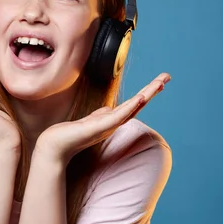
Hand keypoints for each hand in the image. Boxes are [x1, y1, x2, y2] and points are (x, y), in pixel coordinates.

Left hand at [34, 73, 170, 163]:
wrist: (56, 146)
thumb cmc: (72, 134)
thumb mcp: (90, 120)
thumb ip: (101, 114)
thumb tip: (109, 108)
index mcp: (112, 120)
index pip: (134, 104)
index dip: (147, 92)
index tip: (160, 81)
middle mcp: (113, 123)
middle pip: (138, 104)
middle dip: (152, 90)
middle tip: (167, 76)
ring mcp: (108, 125)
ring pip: (132, 108)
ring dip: (146, 95)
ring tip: (159, 84)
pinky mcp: (99, 128)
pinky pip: (118, 116)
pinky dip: (130, 107)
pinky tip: (140, 98)